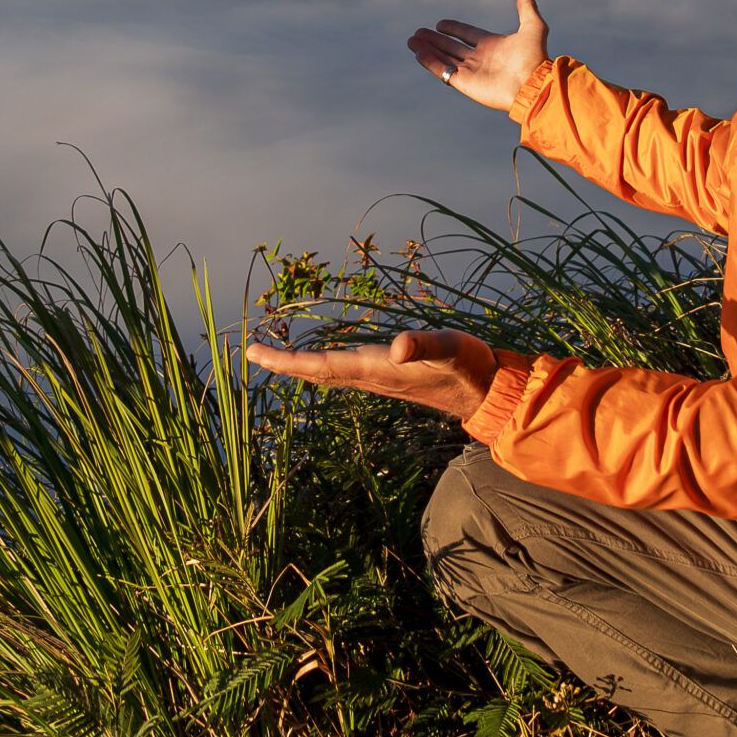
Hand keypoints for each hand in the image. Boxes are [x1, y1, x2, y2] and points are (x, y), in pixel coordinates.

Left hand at [245, 327, 497, 421]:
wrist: (485, 393)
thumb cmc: (468, 365)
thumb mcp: (450, 347)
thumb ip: (424, 344)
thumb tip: (397, 347)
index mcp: (376, 369)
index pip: (320, 365)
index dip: (286, 360)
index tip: (254, 353)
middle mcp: (370, 378)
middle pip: (315, 373)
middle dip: (283, 364)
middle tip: (251, 353)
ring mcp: (377, 380)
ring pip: (326, 375)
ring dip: (298, 367)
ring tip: (273, 357)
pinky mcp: (386, 378)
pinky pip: (341, 373)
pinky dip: (319, 366)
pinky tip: (317, 362)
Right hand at [407, 0, 548, 111]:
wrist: (532, 83)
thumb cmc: (534, 57)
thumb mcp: (533, 26)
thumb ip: (526, 7)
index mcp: (492, 45)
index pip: (467, 34)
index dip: (454, 29)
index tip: (440, 23)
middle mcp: (479, 58)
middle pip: (451, 47)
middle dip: (434, 40)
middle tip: (418, 33)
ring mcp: (471, 71)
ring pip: (443, 58)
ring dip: (427, 49)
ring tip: (412, 40)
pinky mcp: (464, 83)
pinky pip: (442, 71)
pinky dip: (429, 62)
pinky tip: (418, 52)